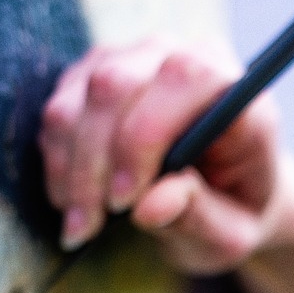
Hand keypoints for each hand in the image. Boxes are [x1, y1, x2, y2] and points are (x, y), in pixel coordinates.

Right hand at [39, 37, 281, 273]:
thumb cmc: (233, 212)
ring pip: (78, 100)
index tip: (126, 201)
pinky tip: (74, 204)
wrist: (222, 196)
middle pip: (116, 85)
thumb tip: (150, 207)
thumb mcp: (230, 232)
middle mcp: (185, 59)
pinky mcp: (95, 74)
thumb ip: (198, 216)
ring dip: (72, 169)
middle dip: (96, 162)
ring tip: (83, 226)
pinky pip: (57, 113)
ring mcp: (136, 59)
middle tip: (94, 224)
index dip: (144, 137)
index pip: (183, 79)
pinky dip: (59, 164)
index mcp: (236, 92)